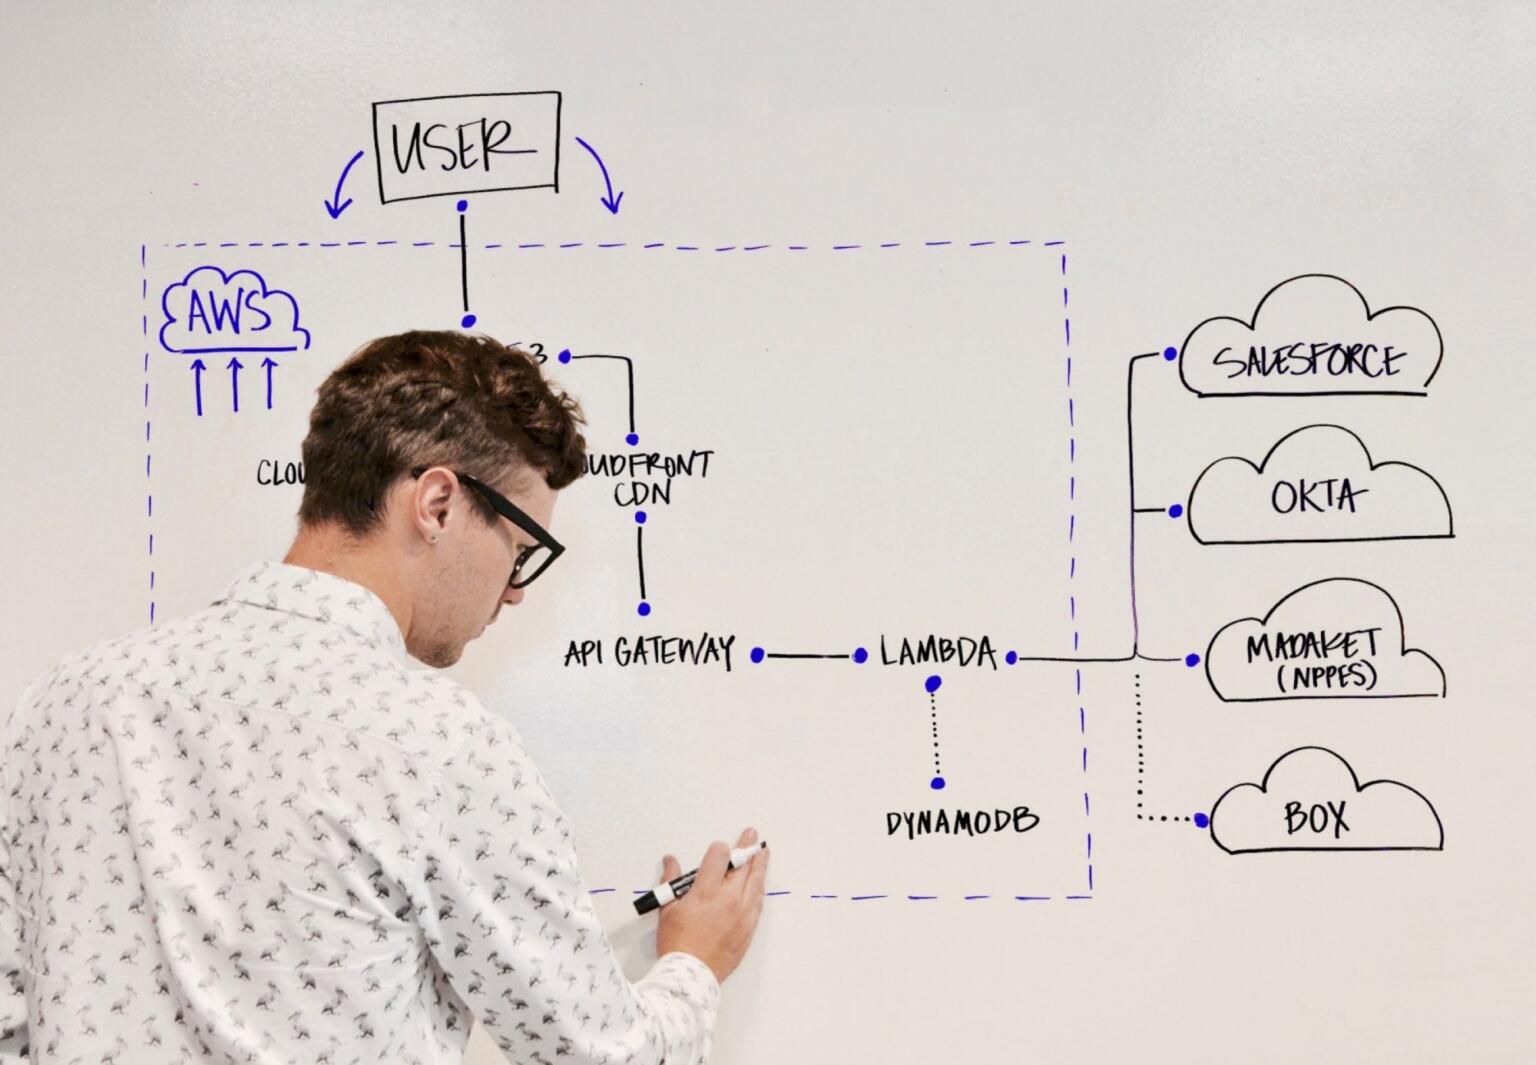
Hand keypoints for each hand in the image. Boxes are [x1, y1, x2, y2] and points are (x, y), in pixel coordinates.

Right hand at [653, 826, 768, 984]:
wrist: (691, 976)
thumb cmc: (676, 943)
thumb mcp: (668, 910)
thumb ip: (671, 881)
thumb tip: (670, 861)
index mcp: (707, 892)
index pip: (719, 858)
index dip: (719, 849)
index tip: (720, 847)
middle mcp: (729, 900)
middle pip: (743, 866)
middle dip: (747, 848)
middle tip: (751, 836)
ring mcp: (742, 914)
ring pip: (756, 882)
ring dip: (760, 865)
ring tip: (763, 853)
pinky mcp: (749, 928)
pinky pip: (759, 902)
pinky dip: (759, 889)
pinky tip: (760, 882)